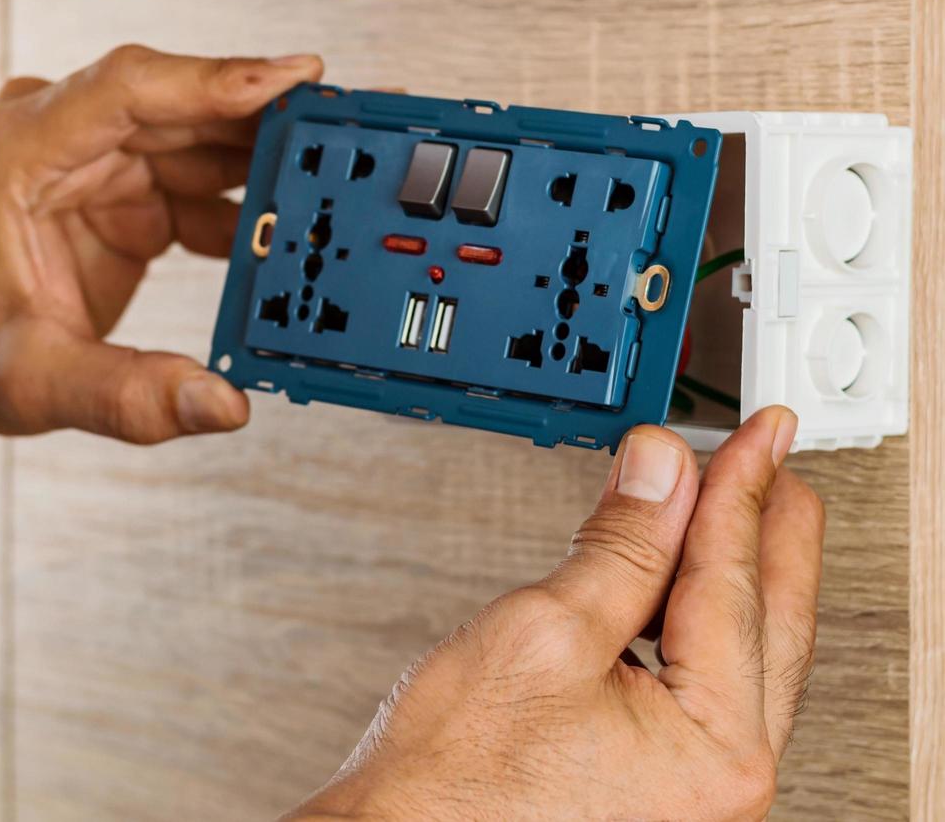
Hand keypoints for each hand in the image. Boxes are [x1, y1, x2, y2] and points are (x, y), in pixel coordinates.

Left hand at [0, 45, 323, 441]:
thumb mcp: (35, 382)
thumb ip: (129, 396)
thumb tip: (224, 404)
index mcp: (17, 150)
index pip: (128, 88)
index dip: (215, 80)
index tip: (294, 77)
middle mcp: (56, 138)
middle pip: (180, 105)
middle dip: (268, 121)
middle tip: (352, 133)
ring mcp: (91, 160)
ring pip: (199, 141)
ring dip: (267, 167)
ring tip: (341, 189)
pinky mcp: (119, 191)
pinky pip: (198, 183)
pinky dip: (246, 209)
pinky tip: (292, 235)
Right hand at [290, 407, 823, 821]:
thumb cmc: (454, 781)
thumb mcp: (543, 632)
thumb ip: (619, 547)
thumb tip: (661, 475)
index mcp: (716, 749)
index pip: (735, 584)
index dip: (739, 491)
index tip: (754, 436)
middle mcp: (726, 780)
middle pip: (766, 621)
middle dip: (765, 528)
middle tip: (769, 457)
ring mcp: (698, 789)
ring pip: (739, 653)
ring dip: (728, 570)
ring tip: (720, 500)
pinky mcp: (664, 785)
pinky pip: (704, 684)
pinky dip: (692, 620)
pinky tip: (675, 579)